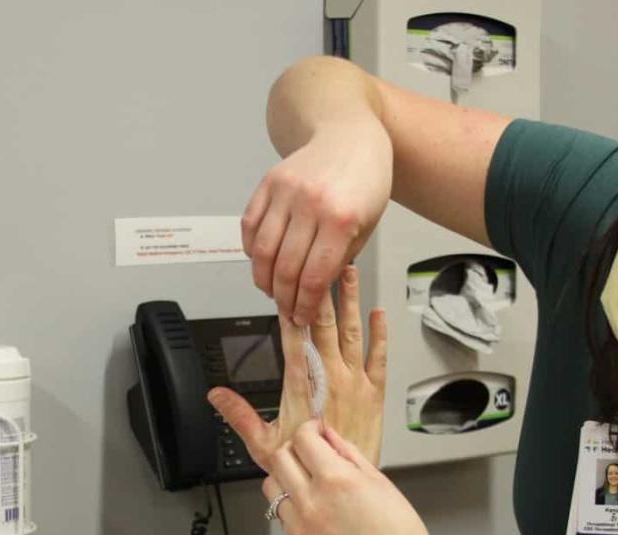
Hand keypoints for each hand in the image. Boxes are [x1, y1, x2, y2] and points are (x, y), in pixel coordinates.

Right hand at [209, 266, 386, 465]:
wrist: (340, 485)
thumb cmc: (305, 465)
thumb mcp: (263, 443)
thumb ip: (239, 415)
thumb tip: (216, 397)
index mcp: (302, 387)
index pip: (294, 339)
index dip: (291, 311)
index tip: (287, 287)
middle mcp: (330, 379)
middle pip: (323, 326)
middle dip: (321, 293)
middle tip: (320, 264)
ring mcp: (354, 384)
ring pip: (352, 333)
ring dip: (349, 302)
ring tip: (348, 273)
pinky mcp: (374, 393)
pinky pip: (379, 356)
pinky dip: (380, 333)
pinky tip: (379, 313)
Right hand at [241, 120, 392, 325]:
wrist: (349, 134)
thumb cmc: (365, 178)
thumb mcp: (367, 225)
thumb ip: (340, 259)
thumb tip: (315, 291)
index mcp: (341, 219)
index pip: (315, 277)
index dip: (306, 304)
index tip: (302, 317)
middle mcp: (310, 204)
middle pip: (286, 268)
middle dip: (284, 298)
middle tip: (286, 310)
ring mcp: (286, 191)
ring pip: (263, 251)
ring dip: (263, 279)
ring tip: (271, 291)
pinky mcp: (268, 183)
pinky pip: (250, 225)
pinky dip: (251, 250)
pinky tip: (261, 262)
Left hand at [262, 420, 450, 534]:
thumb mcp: (380, 482)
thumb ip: (348, 454)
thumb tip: (328, 436)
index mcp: (337, 480)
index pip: (303, 439)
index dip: (310, 429)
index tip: (317, 431)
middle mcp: (312, 501)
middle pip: (280, 458)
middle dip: (295, 448)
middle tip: (311, 452)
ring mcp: (301, 525)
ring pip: (271, 485)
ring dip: (285, 475)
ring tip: (307, 479)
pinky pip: (280, 512)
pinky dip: (289, 502)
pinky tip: (311, 505)